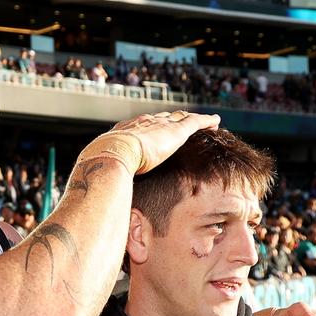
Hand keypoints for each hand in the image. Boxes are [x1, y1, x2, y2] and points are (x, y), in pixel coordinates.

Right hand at [86, 110, 220, 174]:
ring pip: (180, 118)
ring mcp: (159, 125)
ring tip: (202, 122)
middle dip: (171, 121)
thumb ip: (106, 180)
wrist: (111, 155)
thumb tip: (100, 197)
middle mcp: (142, 123)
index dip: (149, 130)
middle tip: (179, 124)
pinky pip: (195, 122)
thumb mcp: (102, 173)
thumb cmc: (102, 168)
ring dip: (190, 120)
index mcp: (124, 132)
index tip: (154, 134)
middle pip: (161, 119)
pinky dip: (206, 121)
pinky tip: (216, 122)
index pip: (140, 128)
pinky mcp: (175, 131)